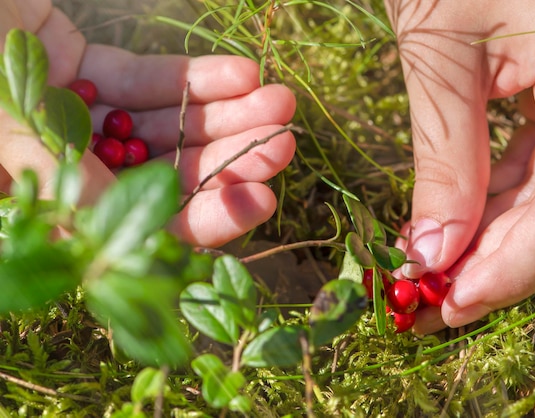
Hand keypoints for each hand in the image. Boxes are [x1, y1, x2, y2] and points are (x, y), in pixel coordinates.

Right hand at [0, 0, 295, 246]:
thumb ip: (52, 174)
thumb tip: (116, 234)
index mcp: (43, 200)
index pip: (137, 228)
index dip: (203, 218)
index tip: (260, 199)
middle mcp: (66, 166)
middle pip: (167, 175)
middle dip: (232, 158)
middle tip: (285, 140)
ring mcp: (77, 118)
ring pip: (167, 127)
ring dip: (227, 115)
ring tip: (280, 99)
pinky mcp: (84, 71)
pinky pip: (147, 80)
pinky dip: (192, 78)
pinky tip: (241, 73)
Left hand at [385, 0, 534, 332]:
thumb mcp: (439, 52)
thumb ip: (444, 156)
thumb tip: (435, 252)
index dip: (516, 264)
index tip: (454, 303)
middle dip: (498, 267)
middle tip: (433, 307)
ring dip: (490, 245)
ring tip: (431, 277)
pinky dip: (489, 209)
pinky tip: (447, 230)